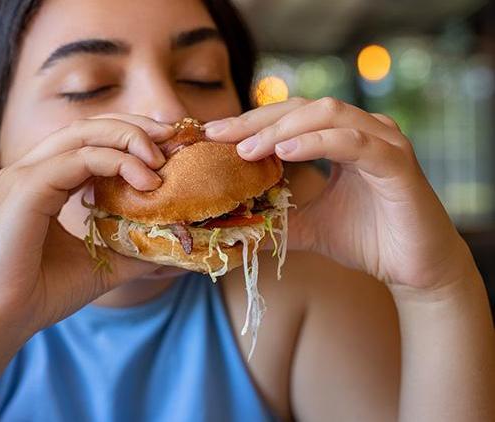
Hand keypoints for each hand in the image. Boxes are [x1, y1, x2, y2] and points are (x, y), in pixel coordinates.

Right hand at [0, 114, 174, 333]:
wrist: (1, 321)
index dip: (130, 136)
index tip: (168, 147)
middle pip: (88, 127)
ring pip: (83, 134)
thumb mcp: (103, 263)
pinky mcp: (25, 188)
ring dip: (129, 139)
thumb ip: (134, 248)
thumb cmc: (43, 294)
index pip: (89, 141)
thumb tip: (176, 245)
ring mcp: (24, 176)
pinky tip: (145, 180)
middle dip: (135, 126)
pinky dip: (117, 162)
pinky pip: (79, 159)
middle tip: (173, 137)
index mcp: (43, 181)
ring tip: (161, 160)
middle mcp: (31, 170)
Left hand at [204, 97, 476, 292]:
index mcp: (342, 137)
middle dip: (257, 120)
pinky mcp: (397, 163)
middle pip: (302, 107)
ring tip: (247, 150)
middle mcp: (363, 130)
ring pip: (327, 115)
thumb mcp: (309, 226)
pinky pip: (354, 142)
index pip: (289, 117)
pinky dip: (317, 142)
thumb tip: (232, 226)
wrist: (416, 271)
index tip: (211, 134)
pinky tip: (284, 154)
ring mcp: (383, 142)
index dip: (250, 122)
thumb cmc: (367, 240)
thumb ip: (277, 218)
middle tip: (219, 136)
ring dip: (282, 130)